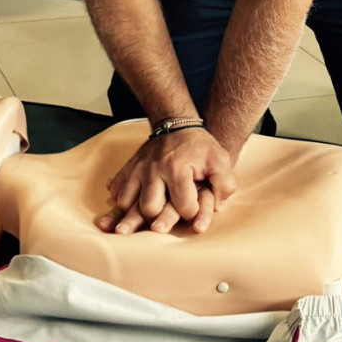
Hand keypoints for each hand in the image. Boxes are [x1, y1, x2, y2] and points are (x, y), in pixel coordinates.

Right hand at [98, 128, 235, 234]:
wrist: (176, 124)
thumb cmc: (199, 146)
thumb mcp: (220, 159)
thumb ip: (224, 184)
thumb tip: (217, 206)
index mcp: (177, 168)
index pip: (184, 207)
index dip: (193, 214)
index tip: (194, 208)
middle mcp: (153, 169)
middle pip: (149, 209)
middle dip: (160, 218)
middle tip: (168, 214)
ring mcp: (137, 168)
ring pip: (126, 202)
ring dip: (135, 212)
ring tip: (148, 213)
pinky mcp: (128, 168)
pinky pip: (116, 189)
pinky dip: (121, 199)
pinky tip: (129, 204)